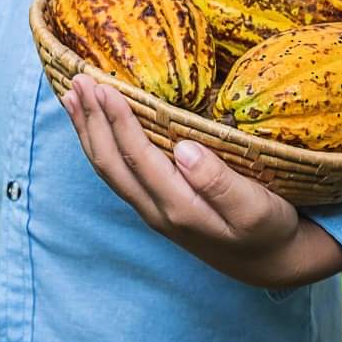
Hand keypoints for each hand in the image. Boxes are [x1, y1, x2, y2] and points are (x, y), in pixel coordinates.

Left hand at [61, 75, 341, 287]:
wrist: (268, 262)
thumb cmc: (268, 228)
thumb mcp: (257, 209)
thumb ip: (220, 183)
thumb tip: (185, 149)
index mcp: (179, 208)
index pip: (138, 159)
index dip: (119, 122)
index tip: (105, 87)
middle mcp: (155, 210)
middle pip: (110, 162)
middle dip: (92, 120)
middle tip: (80, 79)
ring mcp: (150, 207)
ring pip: (106, 167)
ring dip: (87, 129)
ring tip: (73, 94)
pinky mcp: (152, 202)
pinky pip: (115, 169)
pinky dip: (97, 141)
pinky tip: (91, 121)